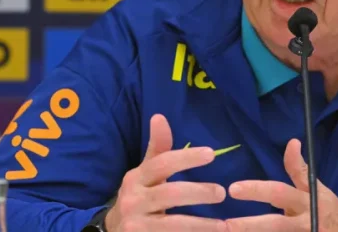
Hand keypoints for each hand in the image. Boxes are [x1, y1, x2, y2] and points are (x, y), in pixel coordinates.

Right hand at [105, 114, 227, 231]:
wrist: (114, 231)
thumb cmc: (139, 197)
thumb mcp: (145, 173)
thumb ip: (158, 149)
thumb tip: (159, 116)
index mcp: (135, 178)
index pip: (162, 163)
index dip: (187, 157)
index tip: (211, 154)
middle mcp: (133, 200)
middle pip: (170, 193)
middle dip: (198, 192)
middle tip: (221, 192)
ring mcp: (136, 225)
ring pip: (172, 224)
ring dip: (200, 224)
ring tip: (224, 225)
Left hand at [225, 139, 337, 231]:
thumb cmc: (330, 209)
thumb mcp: (316, 188)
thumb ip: (299, 169)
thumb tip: (292, 142)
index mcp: (306, 201)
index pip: (278, 192)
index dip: (256, 190)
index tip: (233, 188)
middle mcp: (304, 221)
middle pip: (275, 224)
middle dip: (249, 225)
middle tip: (226, 224)